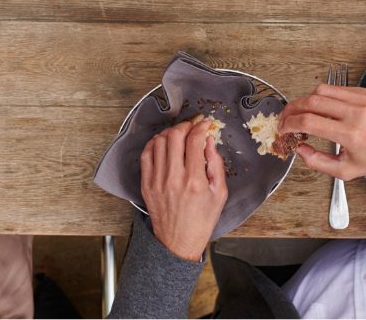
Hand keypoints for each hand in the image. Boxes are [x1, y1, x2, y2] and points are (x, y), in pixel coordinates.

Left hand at [139, 120, 227, 261]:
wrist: (178, 242)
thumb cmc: (201, 220)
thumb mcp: (219, 194)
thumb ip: (216, 164)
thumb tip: (209, 141)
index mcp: (194, 181)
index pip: (194, 141)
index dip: (200, 127)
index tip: (205, 124)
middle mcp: (174, 178)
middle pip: (175, 136)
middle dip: (185, 126)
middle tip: (192, 126)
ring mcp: (157, 180)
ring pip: (159, 142)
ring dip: (170, 132)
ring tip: (179, 134)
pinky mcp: (146, 183)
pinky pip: (146, 154)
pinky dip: (154, 143)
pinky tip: (163, 143)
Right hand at [279, 84, 365, 181]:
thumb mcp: (348, 171)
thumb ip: (319, 162)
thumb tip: (300, 148)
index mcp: (351, 134)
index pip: (309, 121)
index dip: (289, 123)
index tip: (283, 129)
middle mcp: (355, 113)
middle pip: (311, 101)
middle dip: (291, 109)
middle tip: (285, 118)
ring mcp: (360, 99)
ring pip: (321, 90)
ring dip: (305, 100)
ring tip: (301, 111)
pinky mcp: (364, 92)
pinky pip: (336, 88)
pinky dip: (323, 96)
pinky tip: (321, 107)